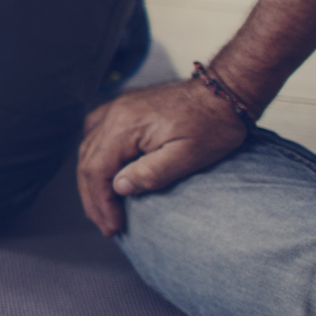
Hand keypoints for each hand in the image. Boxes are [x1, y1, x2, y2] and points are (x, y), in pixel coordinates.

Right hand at [78, 79, 247, 236]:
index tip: (113, 226)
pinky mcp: (126, 107)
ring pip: (88, 149)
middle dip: (93, 198)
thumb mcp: (189, 155)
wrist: (227, 90)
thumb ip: (151, 173)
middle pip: (88, 162)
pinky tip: (101, 168)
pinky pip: (96, 132)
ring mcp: (118, 107)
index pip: (96, 171)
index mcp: (125, 125)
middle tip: (106, 224)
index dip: (100, 202)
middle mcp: (114, 114)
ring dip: (92, 180)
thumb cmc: (214, 123)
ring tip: (102, 205)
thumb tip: (119, 187)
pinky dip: (94, 155)